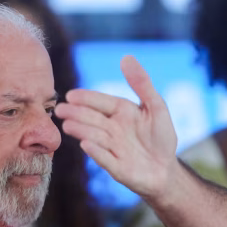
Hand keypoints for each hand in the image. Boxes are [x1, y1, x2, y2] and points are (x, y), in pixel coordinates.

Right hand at [54, 55, 177, 198]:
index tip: (71, 95)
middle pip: (92, 119)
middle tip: (61, 110)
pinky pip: (105, 159)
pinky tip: (86, 145)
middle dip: (76, 114)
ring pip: (94, 137)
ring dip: (82, 131)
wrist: (166, 169)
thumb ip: (142, 83)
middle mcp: (112, 129)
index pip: (101, 102)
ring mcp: (112, 148)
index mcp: (121, 112)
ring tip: (68, 125)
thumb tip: (126, 57)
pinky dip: (96, 152)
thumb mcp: (157, 107)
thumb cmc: (161, 137)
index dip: (87, 98)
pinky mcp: (115, 167)